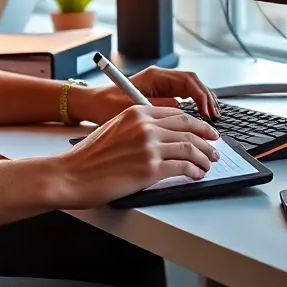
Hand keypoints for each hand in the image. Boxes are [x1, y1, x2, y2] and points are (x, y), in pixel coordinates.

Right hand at [49, 106, 220, 208]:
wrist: (71, 174)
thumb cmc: (87, 157)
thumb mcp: (113, 129)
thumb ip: (137, 126)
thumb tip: (161, 136)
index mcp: (136, 112)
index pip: (177, 115)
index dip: (196, 124)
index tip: (204, 131)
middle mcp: (145, 126)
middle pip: (189, 128)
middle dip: (207, 139)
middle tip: (215, 148)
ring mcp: (149, 146)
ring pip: (191, 148)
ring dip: (205, 157)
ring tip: (209, 164)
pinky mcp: (151, 168)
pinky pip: (184, 168)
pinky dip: (195, 171)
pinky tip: (196, 175)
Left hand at [70, 66, 218, 123]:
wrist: (90, 105)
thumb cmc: (106, 105)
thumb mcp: (135, 109)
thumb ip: (159, 108)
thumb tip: (182, 111)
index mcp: (155, 76)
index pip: (188, 80)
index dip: (202, 96)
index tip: (208, 113)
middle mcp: (159, 78)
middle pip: (192, 83)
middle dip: (206, 99)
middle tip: (215, 117)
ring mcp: (159, 86)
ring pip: (189, 90)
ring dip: (201, 103)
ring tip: (210, 119)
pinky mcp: (157, 96)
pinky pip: (180, 98)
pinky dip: (191, 108)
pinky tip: (195, 121)